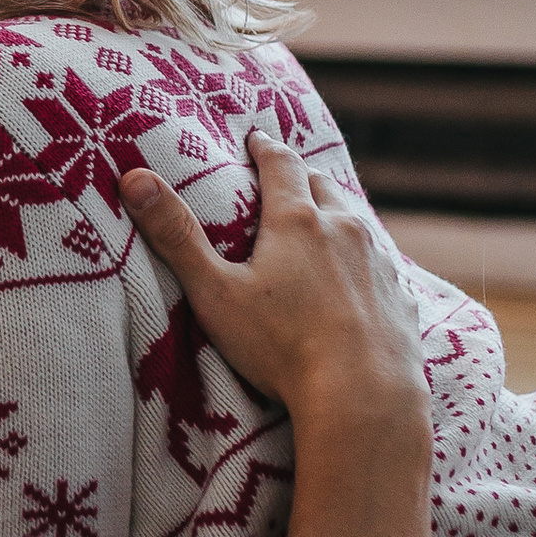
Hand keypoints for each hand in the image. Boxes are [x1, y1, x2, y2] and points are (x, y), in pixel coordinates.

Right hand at [121, 136, 434, 536]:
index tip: (256, 138)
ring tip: (322, 218)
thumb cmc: (283, 347)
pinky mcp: (401, 295)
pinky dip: (365, 253)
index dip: (265, 147)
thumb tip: (134, 178)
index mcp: (297, 220)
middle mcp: (344, 228)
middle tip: (287, 176)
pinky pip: (382, 259)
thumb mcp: (216, 293)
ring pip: (356, 218)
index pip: (281, 164)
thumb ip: (176, 237)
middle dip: (302, 176)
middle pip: (323, 184)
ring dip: (337, 211)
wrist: (365, 397)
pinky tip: (359, 272)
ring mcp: (378, 261)